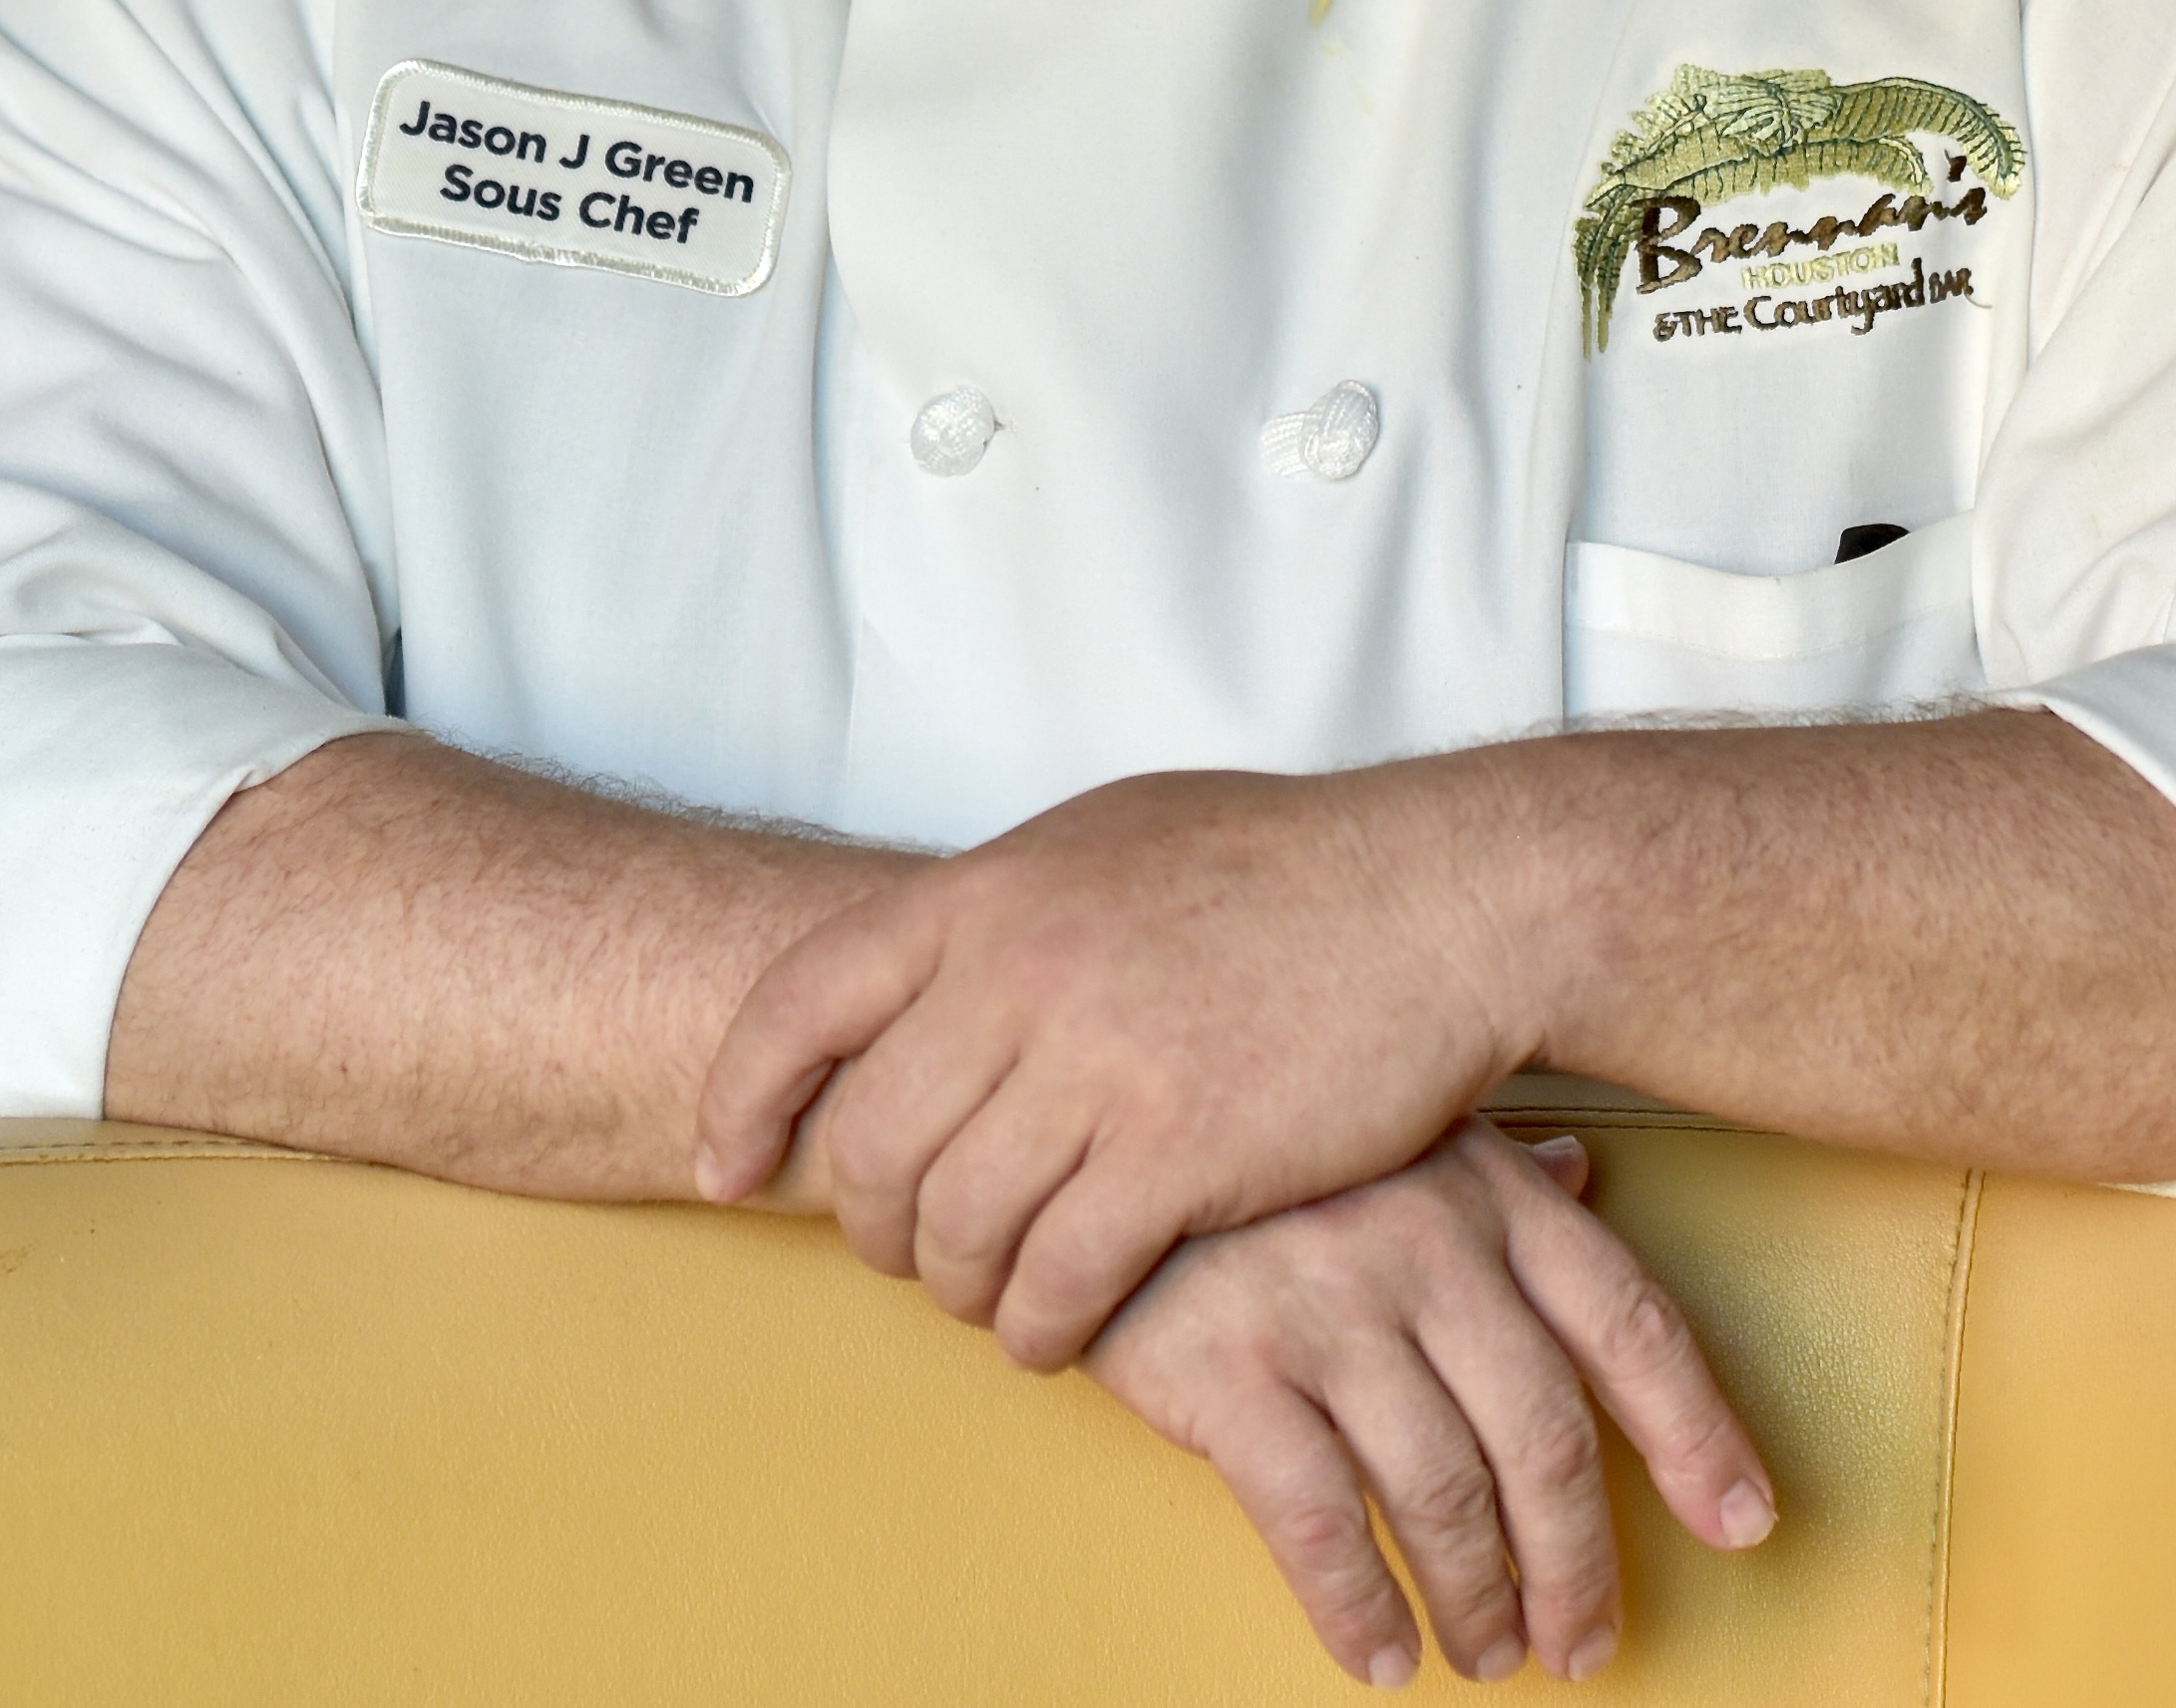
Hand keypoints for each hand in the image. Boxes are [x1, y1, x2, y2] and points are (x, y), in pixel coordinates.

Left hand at [696, 762, 1533, 1365]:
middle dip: (869, 1224)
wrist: (1447, 898)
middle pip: (868, 1141)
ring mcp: (1096, 1065)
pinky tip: (1061, 1335)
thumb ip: (1017, 910)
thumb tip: (936, 971)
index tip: (728, 1167)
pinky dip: (1039, 1331)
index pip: (802, 999)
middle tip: (910, 1253)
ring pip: (952, 1227)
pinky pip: (1055, 1282)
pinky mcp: (1178, 1156)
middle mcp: (1020, 972)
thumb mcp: (1119, 840)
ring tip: (996, 1299)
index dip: (744, 1098)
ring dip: (958, 1289)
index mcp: (993, 888)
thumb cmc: (1297, 868)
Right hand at [1088, 1122, 1775, 1687]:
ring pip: (1443, 1493)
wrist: (1089, 1102)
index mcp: (1486, 1194)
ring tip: (1487, 1654)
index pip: (1629, 1327)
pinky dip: (1361, 1607)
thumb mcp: (1395, 1121)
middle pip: (1545, 1440)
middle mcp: (1426, 1249)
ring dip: (1478, 1598)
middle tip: (1583, 1641)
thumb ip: (1498, 1169)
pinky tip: (1379, 1654)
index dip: (1697, 1436)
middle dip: (1577, 1564)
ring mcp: (1328, 1309)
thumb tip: (1581, 1180)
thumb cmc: (1261, 1126)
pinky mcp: (1229, 1370)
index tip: (1743, 1521)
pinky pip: (1321, 1520)